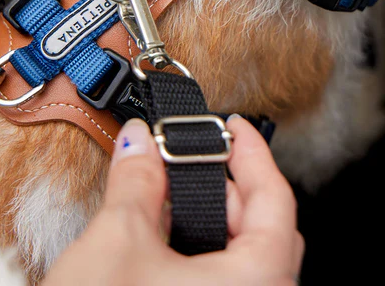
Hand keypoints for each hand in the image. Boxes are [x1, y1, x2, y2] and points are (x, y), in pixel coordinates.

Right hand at [43, 116, 302, 285]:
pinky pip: (218, 277)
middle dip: (223, 183)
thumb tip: (139, 139)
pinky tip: (162, 232)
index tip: (233, 125)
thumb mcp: (118, 240)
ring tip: (168, 190)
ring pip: (238, 255)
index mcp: (255, 285)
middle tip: (187, 155)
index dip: (254, 154)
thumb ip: (136, 181)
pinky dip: (194, 245)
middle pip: (261, 228)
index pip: (277, 203)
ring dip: (205, 214)